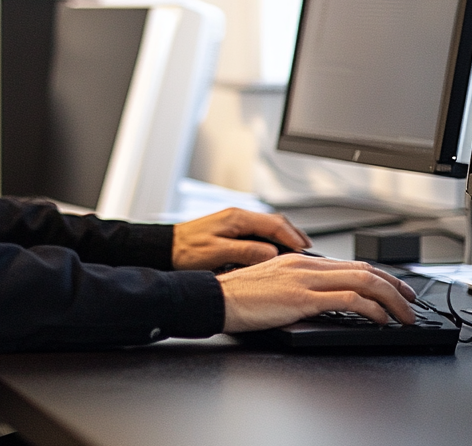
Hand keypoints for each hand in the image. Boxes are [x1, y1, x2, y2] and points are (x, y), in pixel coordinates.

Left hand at [170, 208, 309, 269]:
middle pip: (273, 222)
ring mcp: (232, 223)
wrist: (164, 249)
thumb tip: (272, 254)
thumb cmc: (185, 251)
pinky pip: (256, 232)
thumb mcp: (218, 254)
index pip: (274, 224)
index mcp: (236, 218)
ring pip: (266, 227)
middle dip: (292, 235)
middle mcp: (236, 217)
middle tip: (307, 250)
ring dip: (282, 237)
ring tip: (295, 252)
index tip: (306, 250)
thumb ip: (247, 252)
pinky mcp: (228, 231)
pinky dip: (270, 240)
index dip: (293, 237)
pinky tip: (272, 252)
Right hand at [218, 253, 416, 331]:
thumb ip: (298, 286)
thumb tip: (321, 300)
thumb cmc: (239, 296)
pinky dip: (372, 309)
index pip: (351, 264)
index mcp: (299, 260)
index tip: (397, 292)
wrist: (216, 298)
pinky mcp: (302, 298)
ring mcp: (304, 280)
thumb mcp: (273, 285)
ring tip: (404, 316)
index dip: (381, 277)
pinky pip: (348, 300)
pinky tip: (380, 320)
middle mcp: (306, 265)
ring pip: (362, 281)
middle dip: (395, 288)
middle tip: (411, 304)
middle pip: (363, 270)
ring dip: (391, 300)